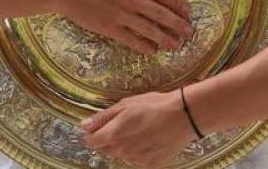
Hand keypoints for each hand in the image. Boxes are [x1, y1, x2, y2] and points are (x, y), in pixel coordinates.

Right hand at [53, 0, 192, 54]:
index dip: (178, 5)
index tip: (188, 12)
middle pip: (162, 15)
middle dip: (178, 25)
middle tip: (189, 32)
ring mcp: (122, 14)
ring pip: (150, 30)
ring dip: (166, 39)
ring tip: (176, 45)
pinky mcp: (110, 28)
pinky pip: (131, 40)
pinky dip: (144, 46)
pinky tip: (152, 51)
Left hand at [82, 90, 197, 166]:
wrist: (183, 116)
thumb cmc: (154, 105)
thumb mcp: (125, 104)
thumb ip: (102, 117)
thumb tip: (84, 126)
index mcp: (113, 135)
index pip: (91, 142)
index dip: (93, 134)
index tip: (101, 127)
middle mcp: (122, 151)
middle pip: (106, 149)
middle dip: (109, 139)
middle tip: (124, 125)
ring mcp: (136, 160)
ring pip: (122, 154)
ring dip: (125, 145)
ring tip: (140, 129)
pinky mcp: (150, 164)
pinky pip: (138, 159)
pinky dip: (140, 151)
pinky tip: (150, 138)